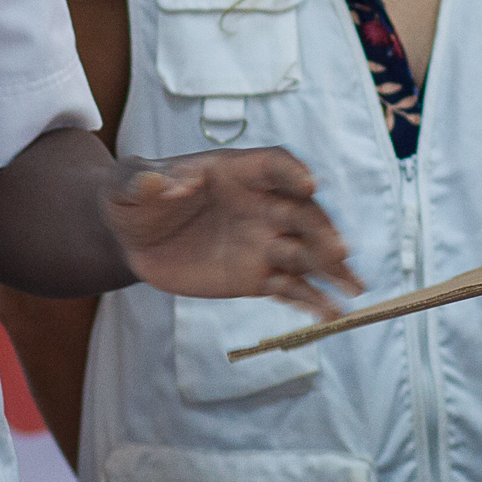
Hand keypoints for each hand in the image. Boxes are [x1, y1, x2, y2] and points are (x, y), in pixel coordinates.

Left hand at [103, 149, 362, 317]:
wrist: (135, 238)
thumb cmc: (135, 197)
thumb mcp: (129, 185)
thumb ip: (143, 181)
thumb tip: (162, 183)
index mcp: (236, 172)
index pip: (274, 166)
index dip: (292, 174)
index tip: (309, 185)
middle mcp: (261, 204)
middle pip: (301, 213)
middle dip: (321, 229)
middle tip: (338, 249)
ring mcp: (264, 242)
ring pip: (306, 252)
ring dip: (331, 268)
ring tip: (353, 287)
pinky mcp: (259, 277)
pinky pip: (293, 288)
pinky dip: (313, 301)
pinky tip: (332, 315)